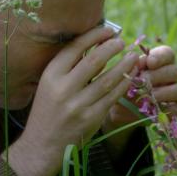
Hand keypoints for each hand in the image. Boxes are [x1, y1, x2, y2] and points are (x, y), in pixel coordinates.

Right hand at [5, 27, 138, 175]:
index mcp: (50, 75)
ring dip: (124, 65)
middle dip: (111, 47)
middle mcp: (63, 89)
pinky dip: (124, 84)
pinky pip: (113, 97)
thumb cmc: (48, 110)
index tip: (108, 30)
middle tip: (122, 41)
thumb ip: (70, 67)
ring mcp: (78, 105)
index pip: (75, 47)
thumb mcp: (50, 85)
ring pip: (108, 79)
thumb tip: (97, 45)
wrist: (42, 145)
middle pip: (94, 60)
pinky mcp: (91, 119)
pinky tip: (131, 76)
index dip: (94, 36)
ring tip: (134, 56)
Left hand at [103, 45, 176, 158]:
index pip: (168, 54)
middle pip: (175, 71)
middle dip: (158, 75)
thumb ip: (131, 69)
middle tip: (143, 80)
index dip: (160, 56)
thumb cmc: (122, 87)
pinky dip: (167, 109)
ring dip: (164, 92)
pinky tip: (154, 108)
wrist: (119, 110)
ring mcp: (175, 93)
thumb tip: (140, 62)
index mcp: (160, 62)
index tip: (149, 62)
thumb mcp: (122, 77)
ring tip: (148, 96)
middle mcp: (171, 76)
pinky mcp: (175, 110)